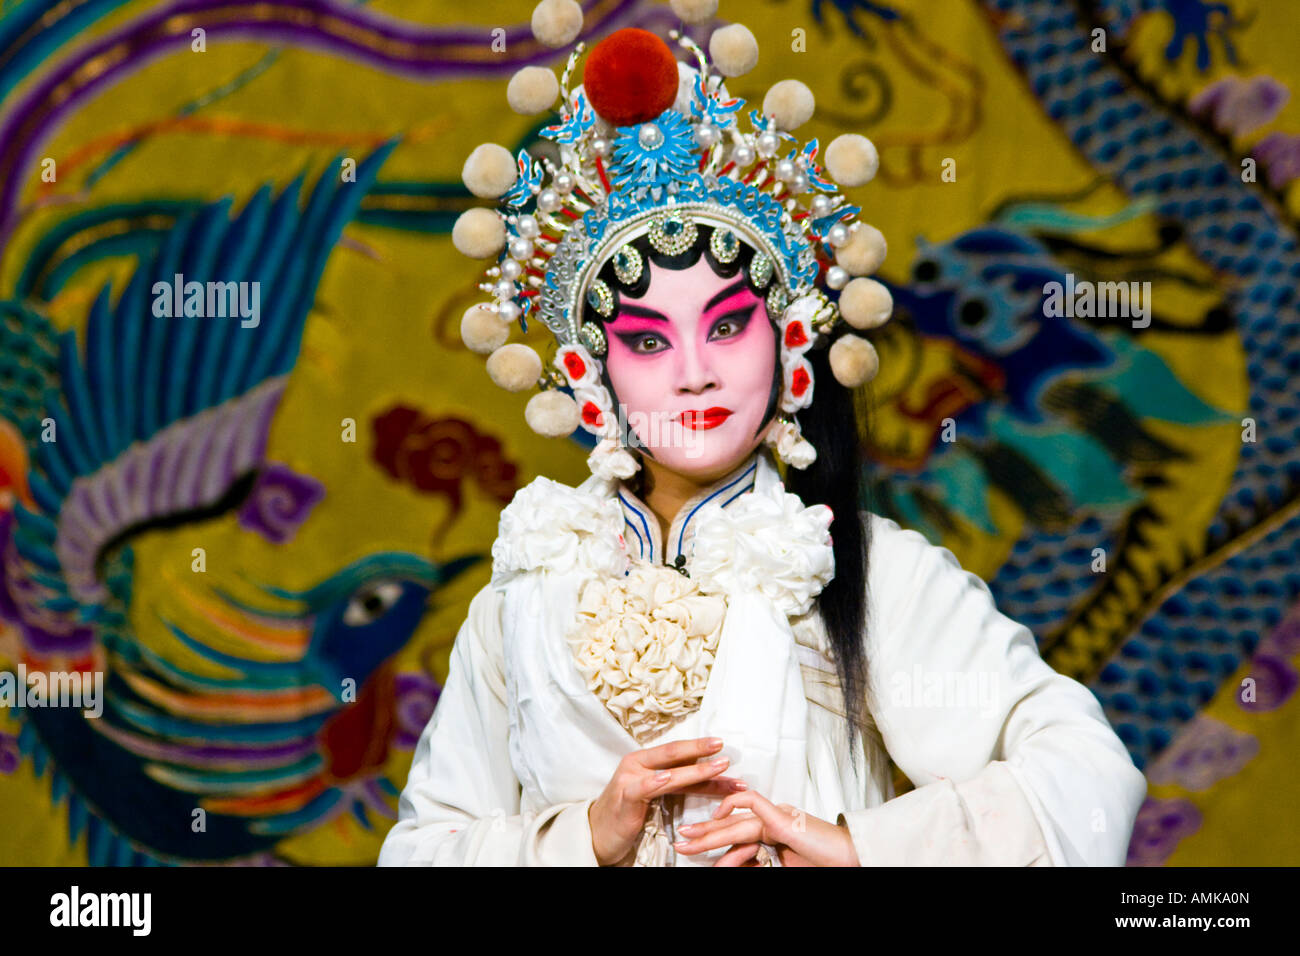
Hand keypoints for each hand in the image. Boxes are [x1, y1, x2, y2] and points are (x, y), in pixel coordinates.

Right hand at [588, 737, 746, 866]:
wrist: (598, 832)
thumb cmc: (630, 811)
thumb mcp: (659, 794)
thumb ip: (681, 783)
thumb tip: (714, 775)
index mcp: (646, 760)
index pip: (678, 753)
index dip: (702, 750)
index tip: (725, 747)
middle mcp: (637, 764)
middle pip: (673, 753)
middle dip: (701, 750)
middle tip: (725, 750)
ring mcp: (629, 779)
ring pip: (667, 771)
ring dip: (695, 770)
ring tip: (716, 767)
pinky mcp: (624, 797)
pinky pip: (640, 788)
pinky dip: (654, 781)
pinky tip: (666, 777)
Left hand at [671, 788, 860, 866]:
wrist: (851, 860)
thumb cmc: (822, 863)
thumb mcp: (780, 865)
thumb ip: (757, 863)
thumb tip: (729, 865)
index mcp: (773, 832)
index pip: (737, 835)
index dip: (715, 840)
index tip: (694, 847)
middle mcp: (773, 820)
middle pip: (731, 827)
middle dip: (704, 834)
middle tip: (680, 840)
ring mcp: (777, 817)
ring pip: (735, 821)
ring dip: (709, 831)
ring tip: (688, 838)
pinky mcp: (782, 818)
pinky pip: (753, 804)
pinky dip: (734, 805)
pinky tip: (718, 812)